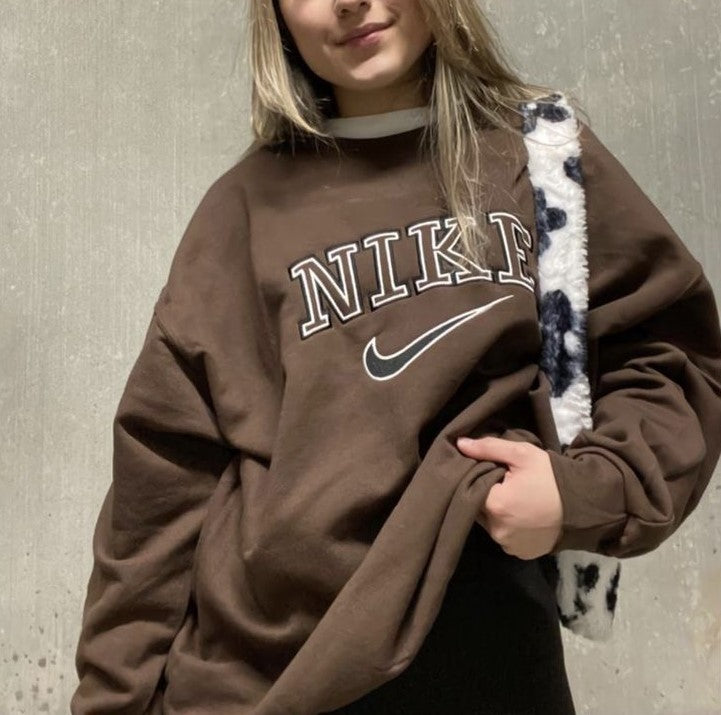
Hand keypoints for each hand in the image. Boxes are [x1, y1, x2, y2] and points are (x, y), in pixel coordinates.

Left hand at [455, 435, 562, 559]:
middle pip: (478, 509)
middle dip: (486, 496)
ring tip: (514, 499)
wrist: (586, 504)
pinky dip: (509, 528)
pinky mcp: (521, 554)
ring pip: (490, 525)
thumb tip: (459, 444)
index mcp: (494, 506)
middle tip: (504, 484)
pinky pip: (505, 538)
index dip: (479, 479)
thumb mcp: (521, 454)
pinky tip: (522, 516)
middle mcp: (497, 531)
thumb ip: (488, 448)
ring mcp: (509, 545)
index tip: (491, 472)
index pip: (470, 490)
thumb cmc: (551, 476)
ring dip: (497, 513)